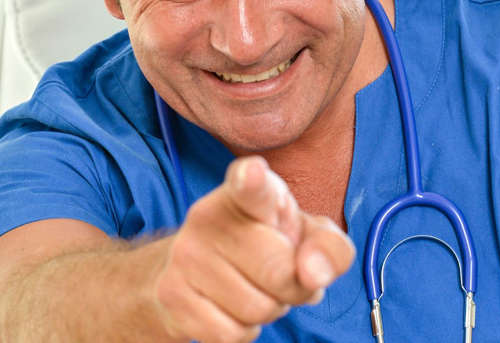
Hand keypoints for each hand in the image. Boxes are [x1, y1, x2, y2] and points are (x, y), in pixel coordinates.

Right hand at [152, 156, 355, 341]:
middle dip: (294, 287)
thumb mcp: (306, 236)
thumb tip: (314, 275)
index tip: (254, 172)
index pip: (250, 186)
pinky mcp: (171, 294)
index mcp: (247, 193)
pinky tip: (231, 307)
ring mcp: (185, 255)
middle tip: (284, 277)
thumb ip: (329, 247)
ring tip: (254, 288)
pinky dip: (243, 330)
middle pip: (279, 271)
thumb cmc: (265, 244)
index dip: (254, 179)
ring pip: (256, 309)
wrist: (198, 269)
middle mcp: (208, 216)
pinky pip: (230, 334)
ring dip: (268, 310)